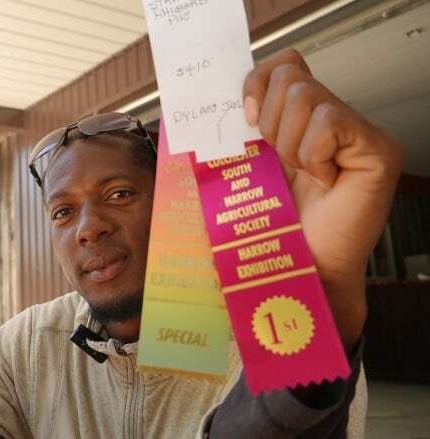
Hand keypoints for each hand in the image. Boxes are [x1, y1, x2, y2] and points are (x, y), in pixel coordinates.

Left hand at [242, 49, 403, 350]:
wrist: (300, 266)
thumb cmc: (276, 224)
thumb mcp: (248, 166)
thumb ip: (243, 129)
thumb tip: (213, 97)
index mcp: (304, 120)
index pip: (285, 64)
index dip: (257, 82)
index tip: (245, 119)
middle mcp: (336, 119)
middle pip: (290, 74)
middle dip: (269, 121)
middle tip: (279, 162)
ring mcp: (361, 132)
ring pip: (305, 94)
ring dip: (288, 142)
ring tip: (300, 173)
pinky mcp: (378, 149)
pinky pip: (328, 122)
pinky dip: (313, 153)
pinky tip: (322, 179)